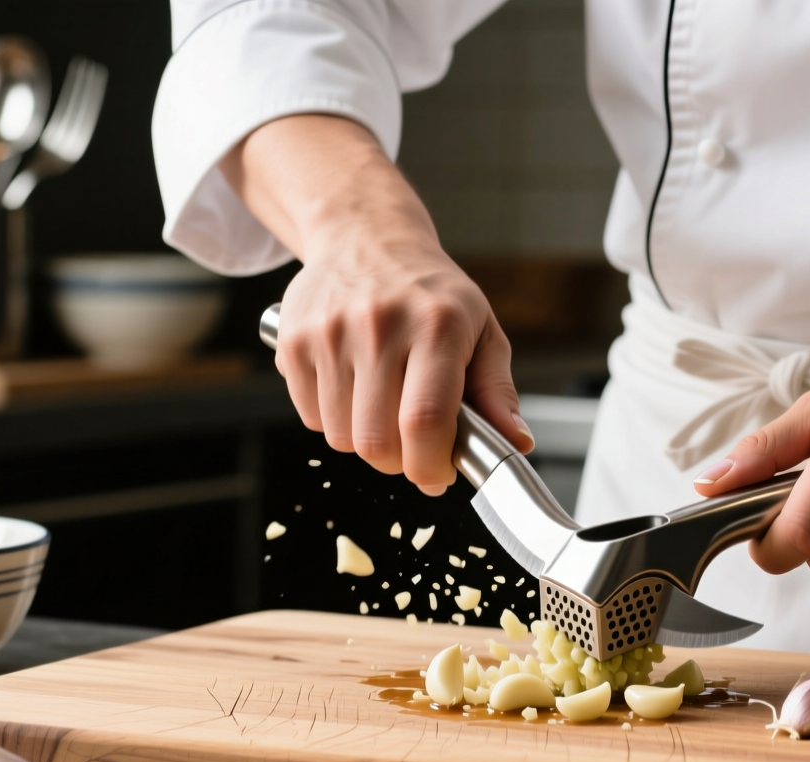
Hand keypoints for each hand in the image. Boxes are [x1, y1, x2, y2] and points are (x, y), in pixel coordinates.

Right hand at [223, 115, 532, 492]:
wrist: (365, 237)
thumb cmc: (431, 294)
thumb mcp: (480, 330)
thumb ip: (497, 391)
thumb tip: (516, 441)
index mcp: (436, 325)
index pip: (425, 419)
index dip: (430, 464)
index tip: (438, 475)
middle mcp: (379, 326)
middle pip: (378, 441)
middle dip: (400, 461)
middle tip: (414, 445)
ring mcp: (330, 333)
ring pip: (342, 438)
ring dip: (367, 441)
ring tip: (385, 405)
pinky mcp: (293, 341)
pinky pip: (312, 419)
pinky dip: (335, 420)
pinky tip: (354, 388)